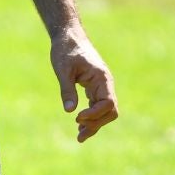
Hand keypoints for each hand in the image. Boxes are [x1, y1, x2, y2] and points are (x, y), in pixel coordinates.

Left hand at [51, 28, 118, 142]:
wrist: (69, 38)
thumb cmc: (66, 51)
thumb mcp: (63, 70)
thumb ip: (67, 90)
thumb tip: (70, 111)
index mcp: (101, 78)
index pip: (108, 102)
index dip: (95, 114)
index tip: (77, 117)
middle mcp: (105, 84)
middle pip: (111, 110)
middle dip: (97, 123)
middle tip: (78, 132)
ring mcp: (101, 87)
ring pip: (105, 111)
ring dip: (95, 124)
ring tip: (79, 136)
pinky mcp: (94, 88)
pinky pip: (98, 107)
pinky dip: (92, 118)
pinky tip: (80, 125)